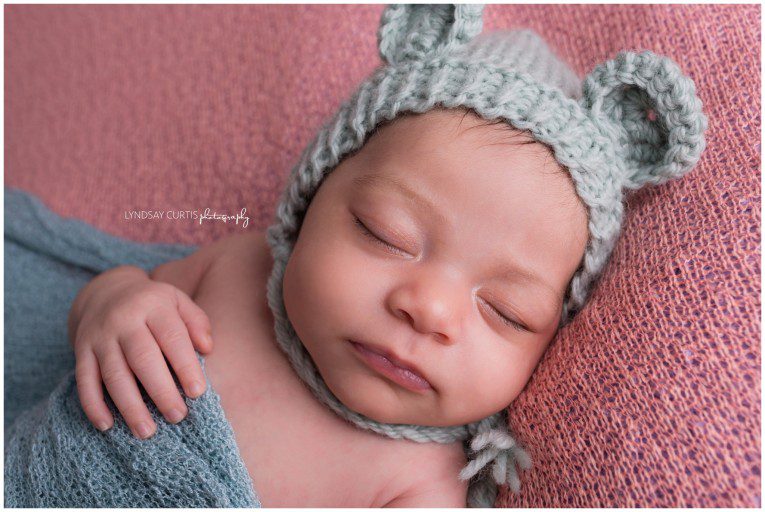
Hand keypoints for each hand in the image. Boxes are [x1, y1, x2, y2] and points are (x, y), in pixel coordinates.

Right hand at [69, 266, 213, 438]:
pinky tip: (107, 425)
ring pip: (113, 375)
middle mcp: (124, 320)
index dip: (185, 366)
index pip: (172, 338)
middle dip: (161, 391)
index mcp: (154, 306)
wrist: (106, 292)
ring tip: (147, 431)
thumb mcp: (178, 302)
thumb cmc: (154, 305)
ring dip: (130, 406)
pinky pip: (84, 380)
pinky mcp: (81, 351)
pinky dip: (94, 405)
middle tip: (177, 417)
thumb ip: (197, 323)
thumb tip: (207, 348)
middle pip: (142, 359)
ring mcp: (99, 336)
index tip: (197, 392)